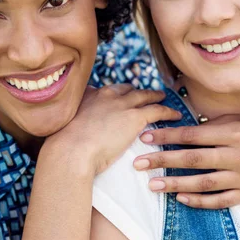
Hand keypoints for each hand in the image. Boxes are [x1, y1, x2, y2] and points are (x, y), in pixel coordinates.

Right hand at [45, 85, 181, 175]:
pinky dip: (168, 111)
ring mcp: (121, 104)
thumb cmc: (64, 148)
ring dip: (155, 96)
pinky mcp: (135, 116)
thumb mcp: (63, 128)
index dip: (117, 93)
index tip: (121, 95)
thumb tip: (67, 134)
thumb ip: (70, 125)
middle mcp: (106, 95)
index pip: (107, 90)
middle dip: (136, 91)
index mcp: (88, 96)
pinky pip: (157, 110)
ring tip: (163, 97)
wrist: (71, 151)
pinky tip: (175, 114)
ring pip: (144, 95)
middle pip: (127, 89)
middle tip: (145, 94)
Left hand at [133, 112, 239, 208]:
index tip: (145, 137)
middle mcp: (237, 155)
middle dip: (163, 161)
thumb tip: (184, 130)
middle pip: (193, 159)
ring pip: (204, 183)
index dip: (167, 136)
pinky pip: (221, 200)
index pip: (192, 135)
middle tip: (138, 164)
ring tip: (153, 185)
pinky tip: (181, 199)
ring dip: (176, 184)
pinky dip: (201, 201)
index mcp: (233, 132)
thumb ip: (214, 125)